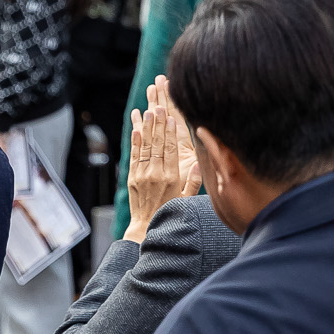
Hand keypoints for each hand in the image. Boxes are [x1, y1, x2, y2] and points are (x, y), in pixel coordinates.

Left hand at [125, 76, 200, 240]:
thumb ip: (194, 182)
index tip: (171, 117)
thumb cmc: (169, 211)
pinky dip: (135, 140)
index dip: (170, 133)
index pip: (171, 150)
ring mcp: (142, 174)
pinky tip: (137, 126)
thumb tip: (201, 164)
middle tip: (159, 106)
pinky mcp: (132, 176)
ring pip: (145, 146)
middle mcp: (155, 174)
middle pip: (158, 144)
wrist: (145, 226)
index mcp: (171, 178)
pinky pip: (134, 154)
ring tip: (148, 110)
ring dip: (147, 127)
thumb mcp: (186, 199)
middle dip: (158, 124)